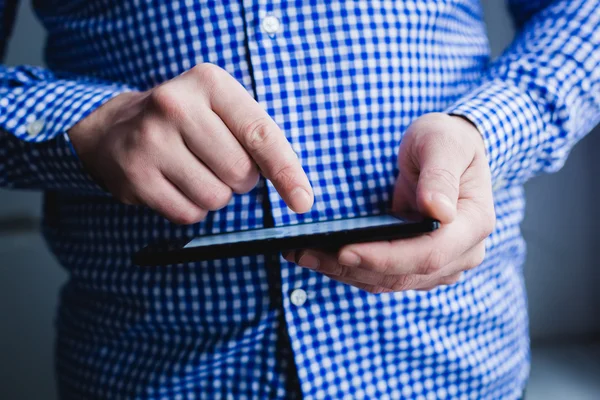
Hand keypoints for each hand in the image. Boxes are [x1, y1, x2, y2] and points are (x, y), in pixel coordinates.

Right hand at [69, 63, 313, 223]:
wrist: (114, 128)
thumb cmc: (186, 121)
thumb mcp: (221, 108)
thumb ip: (259, 137)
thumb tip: (298, 190)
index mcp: (208, 83)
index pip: (260, 134)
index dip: (286, 171)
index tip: (303, 199)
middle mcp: (175, 106)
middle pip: (240, 172)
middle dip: (241, 179)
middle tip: (219, 162)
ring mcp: (150, 142)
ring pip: (216, 198)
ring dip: (216, 195)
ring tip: (194, 171)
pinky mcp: (135, 176)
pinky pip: (189, 214)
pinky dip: (192, 208)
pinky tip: (176, 184)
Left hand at [283, 113, 494, 292]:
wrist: (448, 152)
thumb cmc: (447, 140)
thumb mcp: (442, 143)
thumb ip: (441, 174)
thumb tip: (438, 210)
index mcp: (472, 225)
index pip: (428, 254)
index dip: (385, 257)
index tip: (345, 250)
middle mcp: (460, 253)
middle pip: (403, 275)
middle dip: (351, 267)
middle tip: (305, 253)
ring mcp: (439, 264)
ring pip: (388, 281)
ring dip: (343, 272)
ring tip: (302, 254)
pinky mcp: (416, 264)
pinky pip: (382, 275)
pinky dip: (349, 268)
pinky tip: (318, 255)